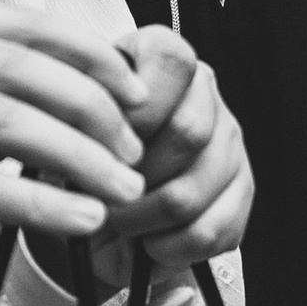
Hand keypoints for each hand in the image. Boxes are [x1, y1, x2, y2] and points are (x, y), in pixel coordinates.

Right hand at [0, 2, 148, 305]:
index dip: (88, 55)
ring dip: (76, 158)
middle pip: (18, 71)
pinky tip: (80, 220)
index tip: (137, 92)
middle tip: (134, 151)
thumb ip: (0, 85)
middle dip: (91, 111)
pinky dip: (38, 203)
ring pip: (3, 123)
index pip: (20, 25)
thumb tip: (105, 89)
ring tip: (122, 188)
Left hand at [96, 27, 251, 276]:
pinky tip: (149, 239)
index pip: (172, 62)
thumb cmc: (81, 156)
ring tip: (119, 220)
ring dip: (142, 218)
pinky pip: (209, 231)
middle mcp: (203, 93)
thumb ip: (80, 120)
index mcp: (160, 58)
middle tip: (104, 190)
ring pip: (191, 191)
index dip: (138, 108)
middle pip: (188, 131)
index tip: (105, 142)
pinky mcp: (241, 193)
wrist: (92, 208)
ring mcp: (228, 143)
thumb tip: (99, 144)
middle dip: (134, 176)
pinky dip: (167, 247)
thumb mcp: (66, 128)